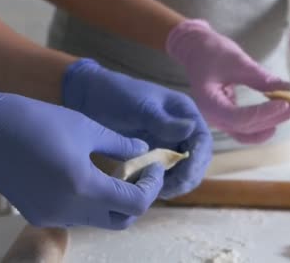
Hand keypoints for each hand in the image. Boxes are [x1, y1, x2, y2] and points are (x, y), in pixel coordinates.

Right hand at [0, 86, 163, 228]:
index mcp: (84, 187)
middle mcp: (69, 210)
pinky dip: (90, 202)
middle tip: (140, 174)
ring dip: (113, 201)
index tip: (153, 167)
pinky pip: (75, 216)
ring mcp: (51, 216)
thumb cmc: (36, 121)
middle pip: (119, 220)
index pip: (135, 203)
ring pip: (97, 220)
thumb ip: (119, 144)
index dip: (151, 186)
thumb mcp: (85, 127)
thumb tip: (141, 152)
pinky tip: (88, 176)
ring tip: (115, 172)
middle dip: (136, 199)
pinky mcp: (37, 215)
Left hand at [62, 59, 211, 198]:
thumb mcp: (140, 107)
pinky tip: (146, 190)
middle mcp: (180, 130)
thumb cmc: (116, 95)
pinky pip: (163, 174)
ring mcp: (167, 144)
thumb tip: (191, 129)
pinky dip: (159, 184)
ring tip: (156, 192)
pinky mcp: (152, 156)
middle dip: (187, 177)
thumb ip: (164, 121)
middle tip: (167, 190)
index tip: (184, 176)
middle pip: (196, 160)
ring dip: (174, 184)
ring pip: (182, 171)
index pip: (202, 141)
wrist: (87, 98)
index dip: (197, 161)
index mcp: (184, 113)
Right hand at [166, 19, 289, 143]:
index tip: (285, 103)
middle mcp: (213, 117)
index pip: (239, 118)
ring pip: (248, 131)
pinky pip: (246, 128)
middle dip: (273, 118)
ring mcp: (219, 119)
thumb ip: (261, 78)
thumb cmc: (212, 52)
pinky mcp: (227, 116)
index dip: (264, 114)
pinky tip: (278, 114)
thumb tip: (289, 89)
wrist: (196, 50)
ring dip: (271, 123)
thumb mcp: (237, 60)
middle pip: (246, 128)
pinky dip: (263, 123)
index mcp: (209, 104)